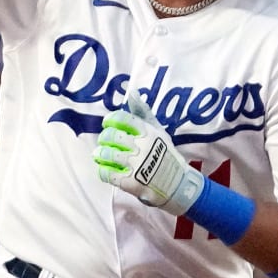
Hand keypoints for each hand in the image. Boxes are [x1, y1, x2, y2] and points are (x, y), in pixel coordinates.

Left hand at [94, 96, 204, 213]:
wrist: (177, 184)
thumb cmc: (165, 155)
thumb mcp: (158, 131)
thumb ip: (143, 113)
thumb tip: (133, 93)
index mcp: (148, 132)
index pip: (122, 119)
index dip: (111, 120)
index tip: (108, 124)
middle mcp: (142, 147)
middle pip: (110, 136)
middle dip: (104, 138)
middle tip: (105, 142)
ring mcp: (136, 165)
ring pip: (106, 154)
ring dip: (100, 154)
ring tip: (101, 156)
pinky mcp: (130, 182)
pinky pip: (107, 173)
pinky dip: (103, 171)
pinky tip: (106, 169)